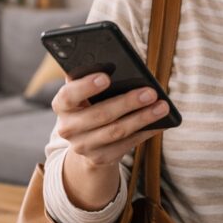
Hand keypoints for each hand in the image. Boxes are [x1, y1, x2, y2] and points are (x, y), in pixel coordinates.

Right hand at [53, 72, 168, 168]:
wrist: (84, 139)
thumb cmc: (89, 104)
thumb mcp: (84, 91)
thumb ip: (90, 77)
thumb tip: (116, 64)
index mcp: (61, 105)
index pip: (68, 95)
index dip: (86, 87)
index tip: (106, 77)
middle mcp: (67, 128)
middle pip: (100, 115)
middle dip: (128, 102)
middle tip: (150, 92)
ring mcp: (83, 146)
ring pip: (116, 131)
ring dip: (142, 118)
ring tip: (162, 107)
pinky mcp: (99, 158)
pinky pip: (126, 145)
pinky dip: (144, 133)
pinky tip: (159, 123)